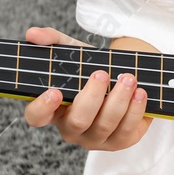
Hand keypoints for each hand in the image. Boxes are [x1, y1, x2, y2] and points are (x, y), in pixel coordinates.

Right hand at [21, 27, 150, 149]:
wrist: (123, 76)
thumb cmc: (90, 69)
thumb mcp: (72, 52)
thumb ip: (52, 40)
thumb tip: (33, 33)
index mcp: (53, 109)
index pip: (36, 117)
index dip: (42, 108)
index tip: (54, 92)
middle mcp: (71, 128)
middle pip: (77, 121)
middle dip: (92, 97)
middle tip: (102, 74)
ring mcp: (95, 138)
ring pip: (104, 125)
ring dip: (118, 100)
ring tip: (128, 78)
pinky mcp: (120, 141)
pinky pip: (127, 130)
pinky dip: (135, 110)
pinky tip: (140, 92)